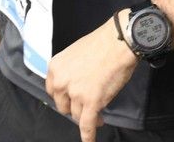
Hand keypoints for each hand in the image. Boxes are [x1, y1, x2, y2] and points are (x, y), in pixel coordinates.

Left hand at [45, 20, 137, 141]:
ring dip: (86, 116)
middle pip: (63, 105)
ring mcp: (76, 94)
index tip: (71, 98)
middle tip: (86, 103)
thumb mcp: (75, 52)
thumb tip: (74, 84)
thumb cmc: (103, 43)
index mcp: (55, 68)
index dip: (64, 96)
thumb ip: (70, 70)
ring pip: (76, 114)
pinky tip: (89, 140)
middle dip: (74, 106)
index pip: (53, 91)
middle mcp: (61, 82)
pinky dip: (88, 135)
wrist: (120, 41)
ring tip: (98, 115)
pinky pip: (87, 125)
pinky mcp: (92, 103)